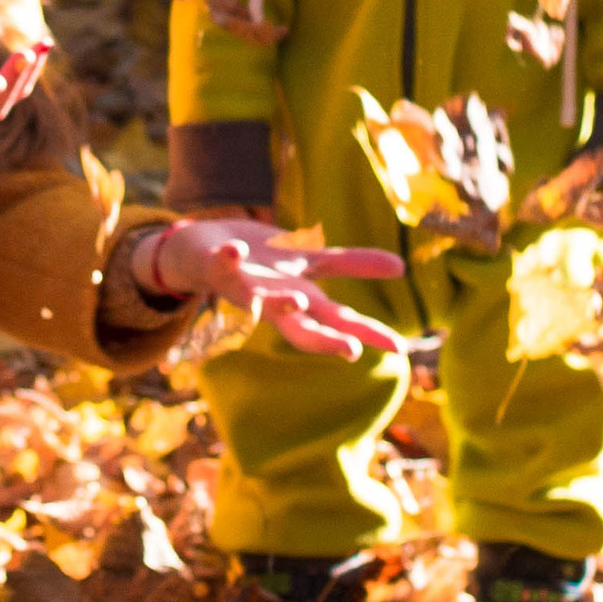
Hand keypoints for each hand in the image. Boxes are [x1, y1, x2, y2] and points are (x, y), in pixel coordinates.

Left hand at [137, 218, 406, 358]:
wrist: (200, 251)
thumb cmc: (261, 263)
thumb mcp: (310, 262)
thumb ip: (353, 265)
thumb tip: (401, 266)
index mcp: (299, 300)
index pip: (338, 322)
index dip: (368, 334)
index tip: (400, 349)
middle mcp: (273, 301)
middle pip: (301, 327)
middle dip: (325, 340)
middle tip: (352, 351)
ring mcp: (244, 286)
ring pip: (260, 301)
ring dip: (277, 302)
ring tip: (297, 302)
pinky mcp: (218, 264)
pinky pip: (223, 262)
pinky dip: (230, 257)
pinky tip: (237, 250)